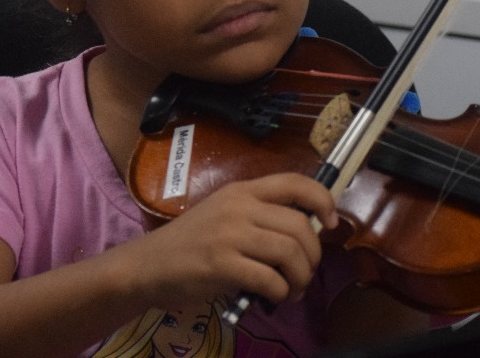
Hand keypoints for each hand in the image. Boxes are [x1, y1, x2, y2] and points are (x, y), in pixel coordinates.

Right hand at [124, 172, 337, 308]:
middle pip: (299, 225)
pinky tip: (274, 297)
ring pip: (290, 251)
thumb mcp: (224, 214)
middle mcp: (238, 206)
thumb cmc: (190, 243)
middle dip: (313, 256)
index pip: (295, 182)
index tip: (331, 223)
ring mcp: (229, 235)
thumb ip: (259, 216)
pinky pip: (270, 279)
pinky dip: (281, 292)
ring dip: (301, 277)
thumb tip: (305, 233)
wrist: (148, 266)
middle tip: (305, 273)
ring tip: (293, 289)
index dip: (323, 200)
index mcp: (242, 190)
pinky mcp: (221, 265)